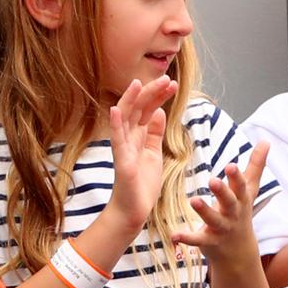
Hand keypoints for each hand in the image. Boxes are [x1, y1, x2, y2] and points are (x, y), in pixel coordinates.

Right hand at [107, 77, 178, 232]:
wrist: (134, 209)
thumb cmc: (142, 182)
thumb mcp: (153, 152)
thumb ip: (154, 132)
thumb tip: (160, 111)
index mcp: (138, 136)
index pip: (148, 109)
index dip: (158, 95)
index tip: (172, 83)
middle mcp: (128, 138)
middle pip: (138, 108)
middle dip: (151, 92)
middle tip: (166, 78)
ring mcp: (123, 147)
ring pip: (124, 118)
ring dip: (131, 100)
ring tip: (138, 83)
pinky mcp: (121, 161)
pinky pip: (116, 140)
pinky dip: (115, 124)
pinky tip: (116, 109)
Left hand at [172, 142, 269, 270]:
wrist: (239, 250)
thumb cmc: (241, 211)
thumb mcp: (250, 189)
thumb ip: (256, 165)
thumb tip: (266, 141)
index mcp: (241, 198)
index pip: (240, 186)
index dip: (236, 177)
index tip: (230, 165)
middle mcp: (233, 213)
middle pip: (230, 202)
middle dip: (223, 191)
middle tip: (213, 181)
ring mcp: (221, 228)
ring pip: (213, 219)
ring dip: (204, 211)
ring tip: (193, 200)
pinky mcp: (208, 241)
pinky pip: (197, 240)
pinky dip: (186, 238)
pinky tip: (174, 234)